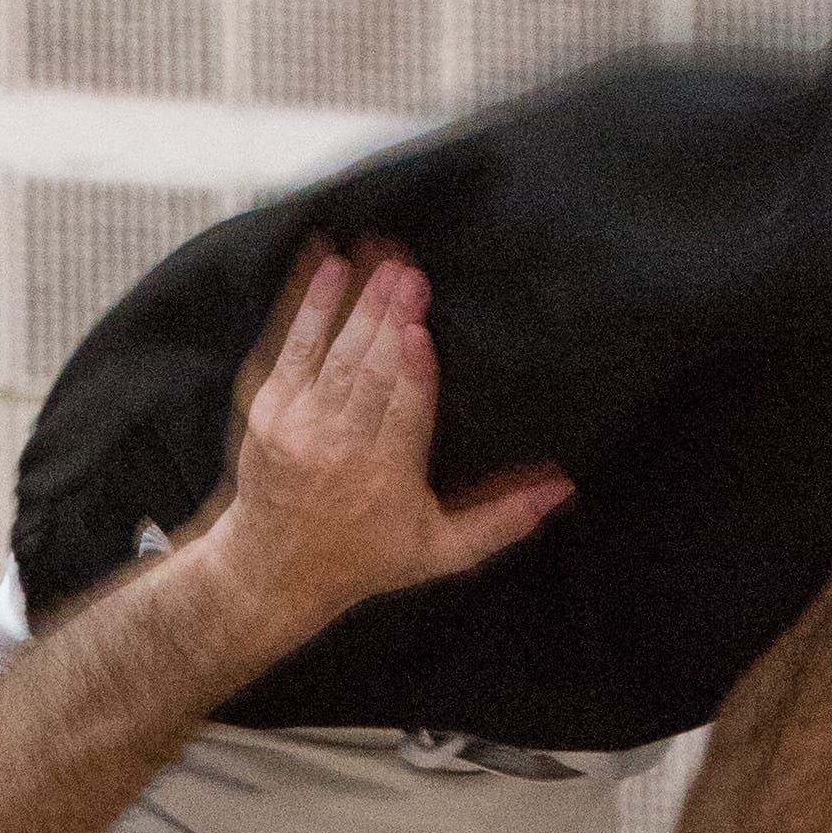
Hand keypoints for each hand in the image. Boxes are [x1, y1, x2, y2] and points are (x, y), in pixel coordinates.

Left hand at [211, 252, 572, 654]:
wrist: (274, 571)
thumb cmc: (365, 559)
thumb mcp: (440, 552)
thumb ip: (501, 520)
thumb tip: (561, 490)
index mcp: (387, 479)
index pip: (403, 416)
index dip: (410, 373)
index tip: (419, 332)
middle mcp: (339, 452)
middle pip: (369, 375)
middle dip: (388, 320)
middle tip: (410, 273)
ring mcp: (299, 428)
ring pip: (335, 356)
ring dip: (359, 304)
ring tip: (384, 261)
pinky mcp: (270, 409)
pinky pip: (293, 348)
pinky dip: (310, 307)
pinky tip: (330, 268)